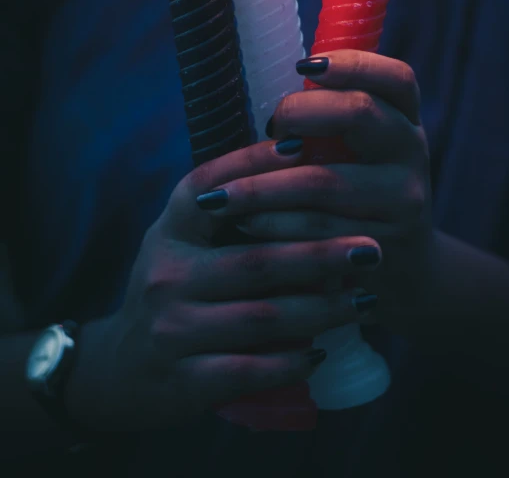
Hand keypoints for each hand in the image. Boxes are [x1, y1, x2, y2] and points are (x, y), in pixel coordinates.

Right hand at [64, 137, 381, 431]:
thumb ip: (225, 213)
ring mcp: (171, 328)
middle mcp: (165, 274)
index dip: (252, 163)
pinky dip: (290, 361)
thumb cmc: (170, 293)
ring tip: (366, 302)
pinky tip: (321, 352)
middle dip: (320, 254)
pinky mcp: (183, 378)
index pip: (207, 184)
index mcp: (169, 230)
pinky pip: (249, 369)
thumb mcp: (182, 243)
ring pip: (261, 317)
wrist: (120, 370)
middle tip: (370, 250)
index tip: (304, 147)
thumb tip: (300, 166)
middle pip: (255, 259)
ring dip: (321, 310)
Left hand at [216, 50, 432, 332]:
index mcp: (407, 117)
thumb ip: (332, 116)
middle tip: (266, 129)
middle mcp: (412, 151)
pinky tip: (243, 221)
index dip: (349, 64)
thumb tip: (266, 86)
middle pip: (358, 113)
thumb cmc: (359, 189)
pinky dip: (272, 223)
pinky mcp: (382, 243)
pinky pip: (317, 228)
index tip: (302, 66)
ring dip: (261, 186)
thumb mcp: (362, 148)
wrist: (405, 269)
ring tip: (220, 192)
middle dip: (296, 113)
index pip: (394, 77)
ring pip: (324, 181)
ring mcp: (403, 199)